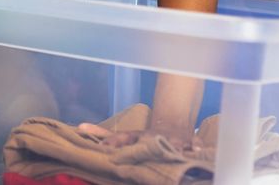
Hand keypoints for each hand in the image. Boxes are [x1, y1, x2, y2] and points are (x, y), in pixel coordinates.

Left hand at [77, 121, 194, 152]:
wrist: (172, 122)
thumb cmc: (146, 134)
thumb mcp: (126, 134)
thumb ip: (104, 135)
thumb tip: (79, 128)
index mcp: (138, 136)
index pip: (124, 138)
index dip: (113, 142)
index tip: (104, 149)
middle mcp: (155, 137)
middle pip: (151, 143)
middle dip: (148, 148)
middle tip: (141, 154)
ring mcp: (173, 139)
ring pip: (175, 143)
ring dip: (175, 148)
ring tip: (175, 154)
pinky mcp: (189, 141)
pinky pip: (195, 145)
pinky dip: (197, 148)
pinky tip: (199, 152)